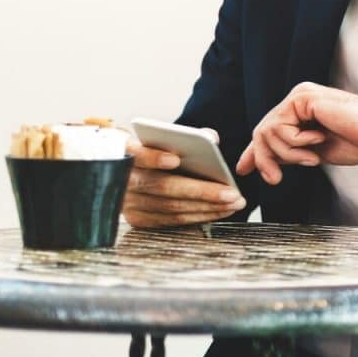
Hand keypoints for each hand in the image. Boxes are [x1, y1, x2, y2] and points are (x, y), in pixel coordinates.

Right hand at [122, 140, 246, 227]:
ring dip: (207, 207)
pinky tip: (219, 211)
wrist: (125, 171)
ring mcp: (130, 202)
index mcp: (125, 152)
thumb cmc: (151, 151)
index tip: (175, 159)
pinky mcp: (138, 219)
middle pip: (163, 187)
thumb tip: (211, 138)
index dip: (154, 157)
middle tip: (231, 193)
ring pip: (171, 207)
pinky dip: (198, 216)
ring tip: (233, 203)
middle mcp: (124, 179)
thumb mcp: (159, 138)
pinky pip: (172, 220)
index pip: (137, 154)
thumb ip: (185, 136)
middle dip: (202, 191)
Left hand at [235, 83, 357, 184]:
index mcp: (301, 112)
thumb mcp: (315, 154)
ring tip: (312, 158)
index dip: (253, 152)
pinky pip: (281, 127)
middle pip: (262, 132)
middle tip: (275, 178)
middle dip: (264, 159)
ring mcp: (300, 97)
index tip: (243, 169)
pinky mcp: (303, 98)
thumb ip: (291, 154)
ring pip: (267, 131)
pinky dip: (296, 143)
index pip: (269, 130)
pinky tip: (318, 140)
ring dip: (288, 153)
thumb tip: (268, 163)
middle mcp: (298, 101)